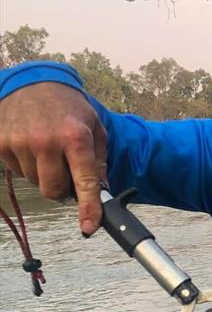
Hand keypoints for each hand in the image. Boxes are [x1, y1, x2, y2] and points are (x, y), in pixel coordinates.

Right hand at [0, 82, 107, 234]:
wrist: (33, 83)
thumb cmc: (69, 108)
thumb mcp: (95, 129)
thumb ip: (99, 162)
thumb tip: (101, 192)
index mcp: (75, 138)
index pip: (84, 182)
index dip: (88, 208)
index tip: (88, 228)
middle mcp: (46, 141)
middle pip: (54, 190)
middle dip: (63, 190)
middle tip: (67, 174)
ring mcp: (20, 142)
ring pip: (36, 183)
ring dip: (45, 175)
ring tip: (49, 152)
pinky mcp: (0, 143)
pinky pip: (18, 172)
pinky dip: (27, 166)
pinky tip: (32, 147)